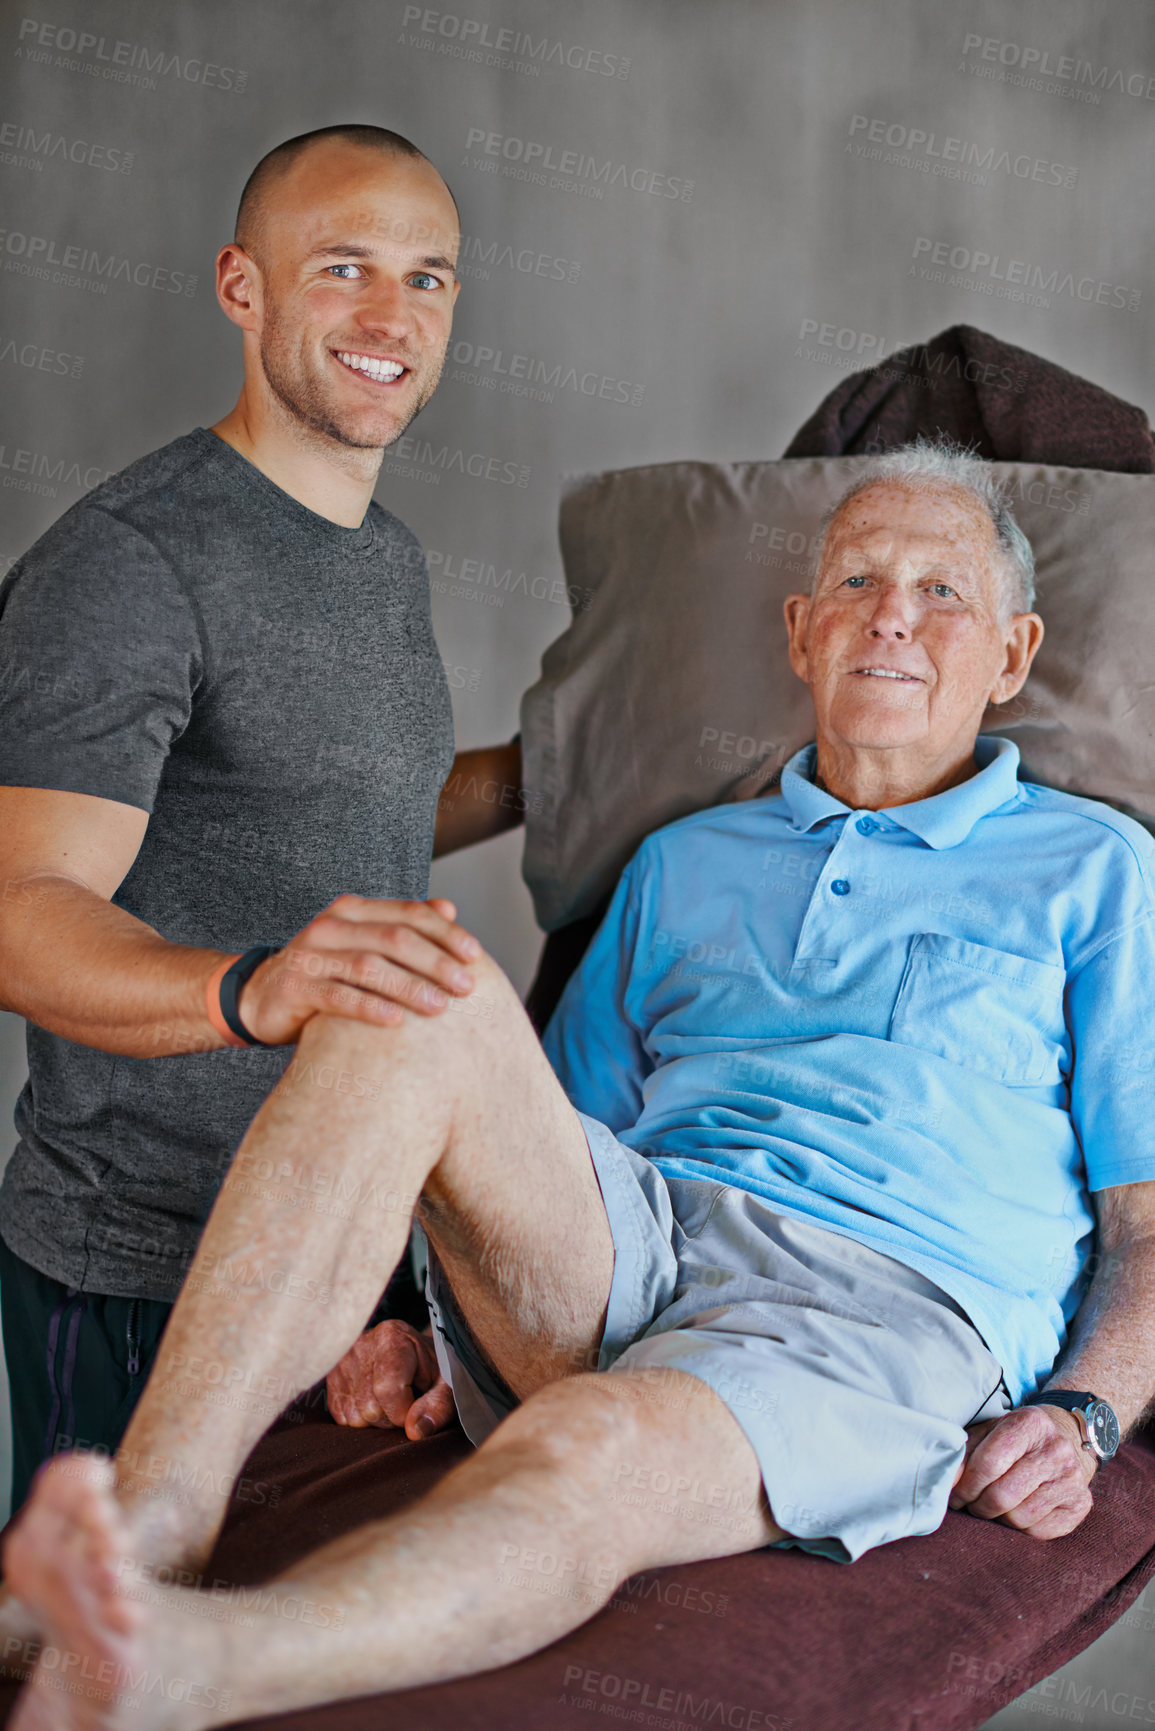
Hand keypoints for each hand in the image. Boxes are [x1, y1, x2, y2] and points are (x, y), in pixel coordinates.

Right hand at [232, 895, 481, 1044]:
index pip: (409, 914)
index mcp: (353, 911)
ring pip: (369, 967)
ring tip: (440, 1007)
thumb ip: (401, 927)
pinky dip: (369, 1008)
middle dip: (435, 962)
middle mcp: (331, 926)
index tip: (475, 956)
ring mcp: (311, 955)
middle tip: (466, 987)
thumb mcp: (363, 946)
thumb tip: (449, 909)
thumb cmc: (326, 974)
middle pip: (394, 938)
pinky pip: (338, 997)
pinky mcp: (295, 987)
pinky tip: (396, 1021)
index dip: (445, 934)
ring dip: (409, 987)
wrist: (262, 998)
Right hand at [326, 1319, 455, 1439]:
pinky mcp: (330, 1379)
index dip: (406, 1411)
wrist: (414, 1353)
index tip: (418, 1403)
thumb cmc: (434, 1369)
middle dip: (393, 1416)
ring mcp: (341, 1362)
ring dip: (377, 1420)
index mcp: (391, 1337)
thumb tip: (415, 1431)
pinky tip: (376, 1400)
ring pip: (355, 1417)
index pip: (387, 1390)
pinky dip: (362, 1418)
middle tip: (407, 1399)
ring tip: (392, 1398)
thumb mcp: (447, 1383)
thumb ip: (439, 1405)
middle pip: (370, 1408)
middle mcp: (360, 1345)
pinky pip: (343, 1418)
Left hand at [948, 1404, 1097, 1538]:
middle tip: (970, 1505)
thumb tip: (945, 1480)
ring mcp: (1072, 1478)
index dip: (965, 1485)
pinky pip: (1040, 1531)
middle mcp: (1056, 1449)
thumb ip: (964, 1452)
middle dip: (978, 1506)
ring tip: (991, 1507)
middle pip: (1003, 1495)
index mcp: (1030, 1422)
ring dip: (997, 1518)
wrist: (1065, 1440)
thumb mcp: (988, 1432)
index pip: (989, 1462)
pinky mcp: (1081, 1504)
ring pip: (1020, 1517)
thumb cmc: (1015, 1439)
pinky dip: (1020, 1529)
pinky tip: (1016, 1512)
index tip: (955, 1494)